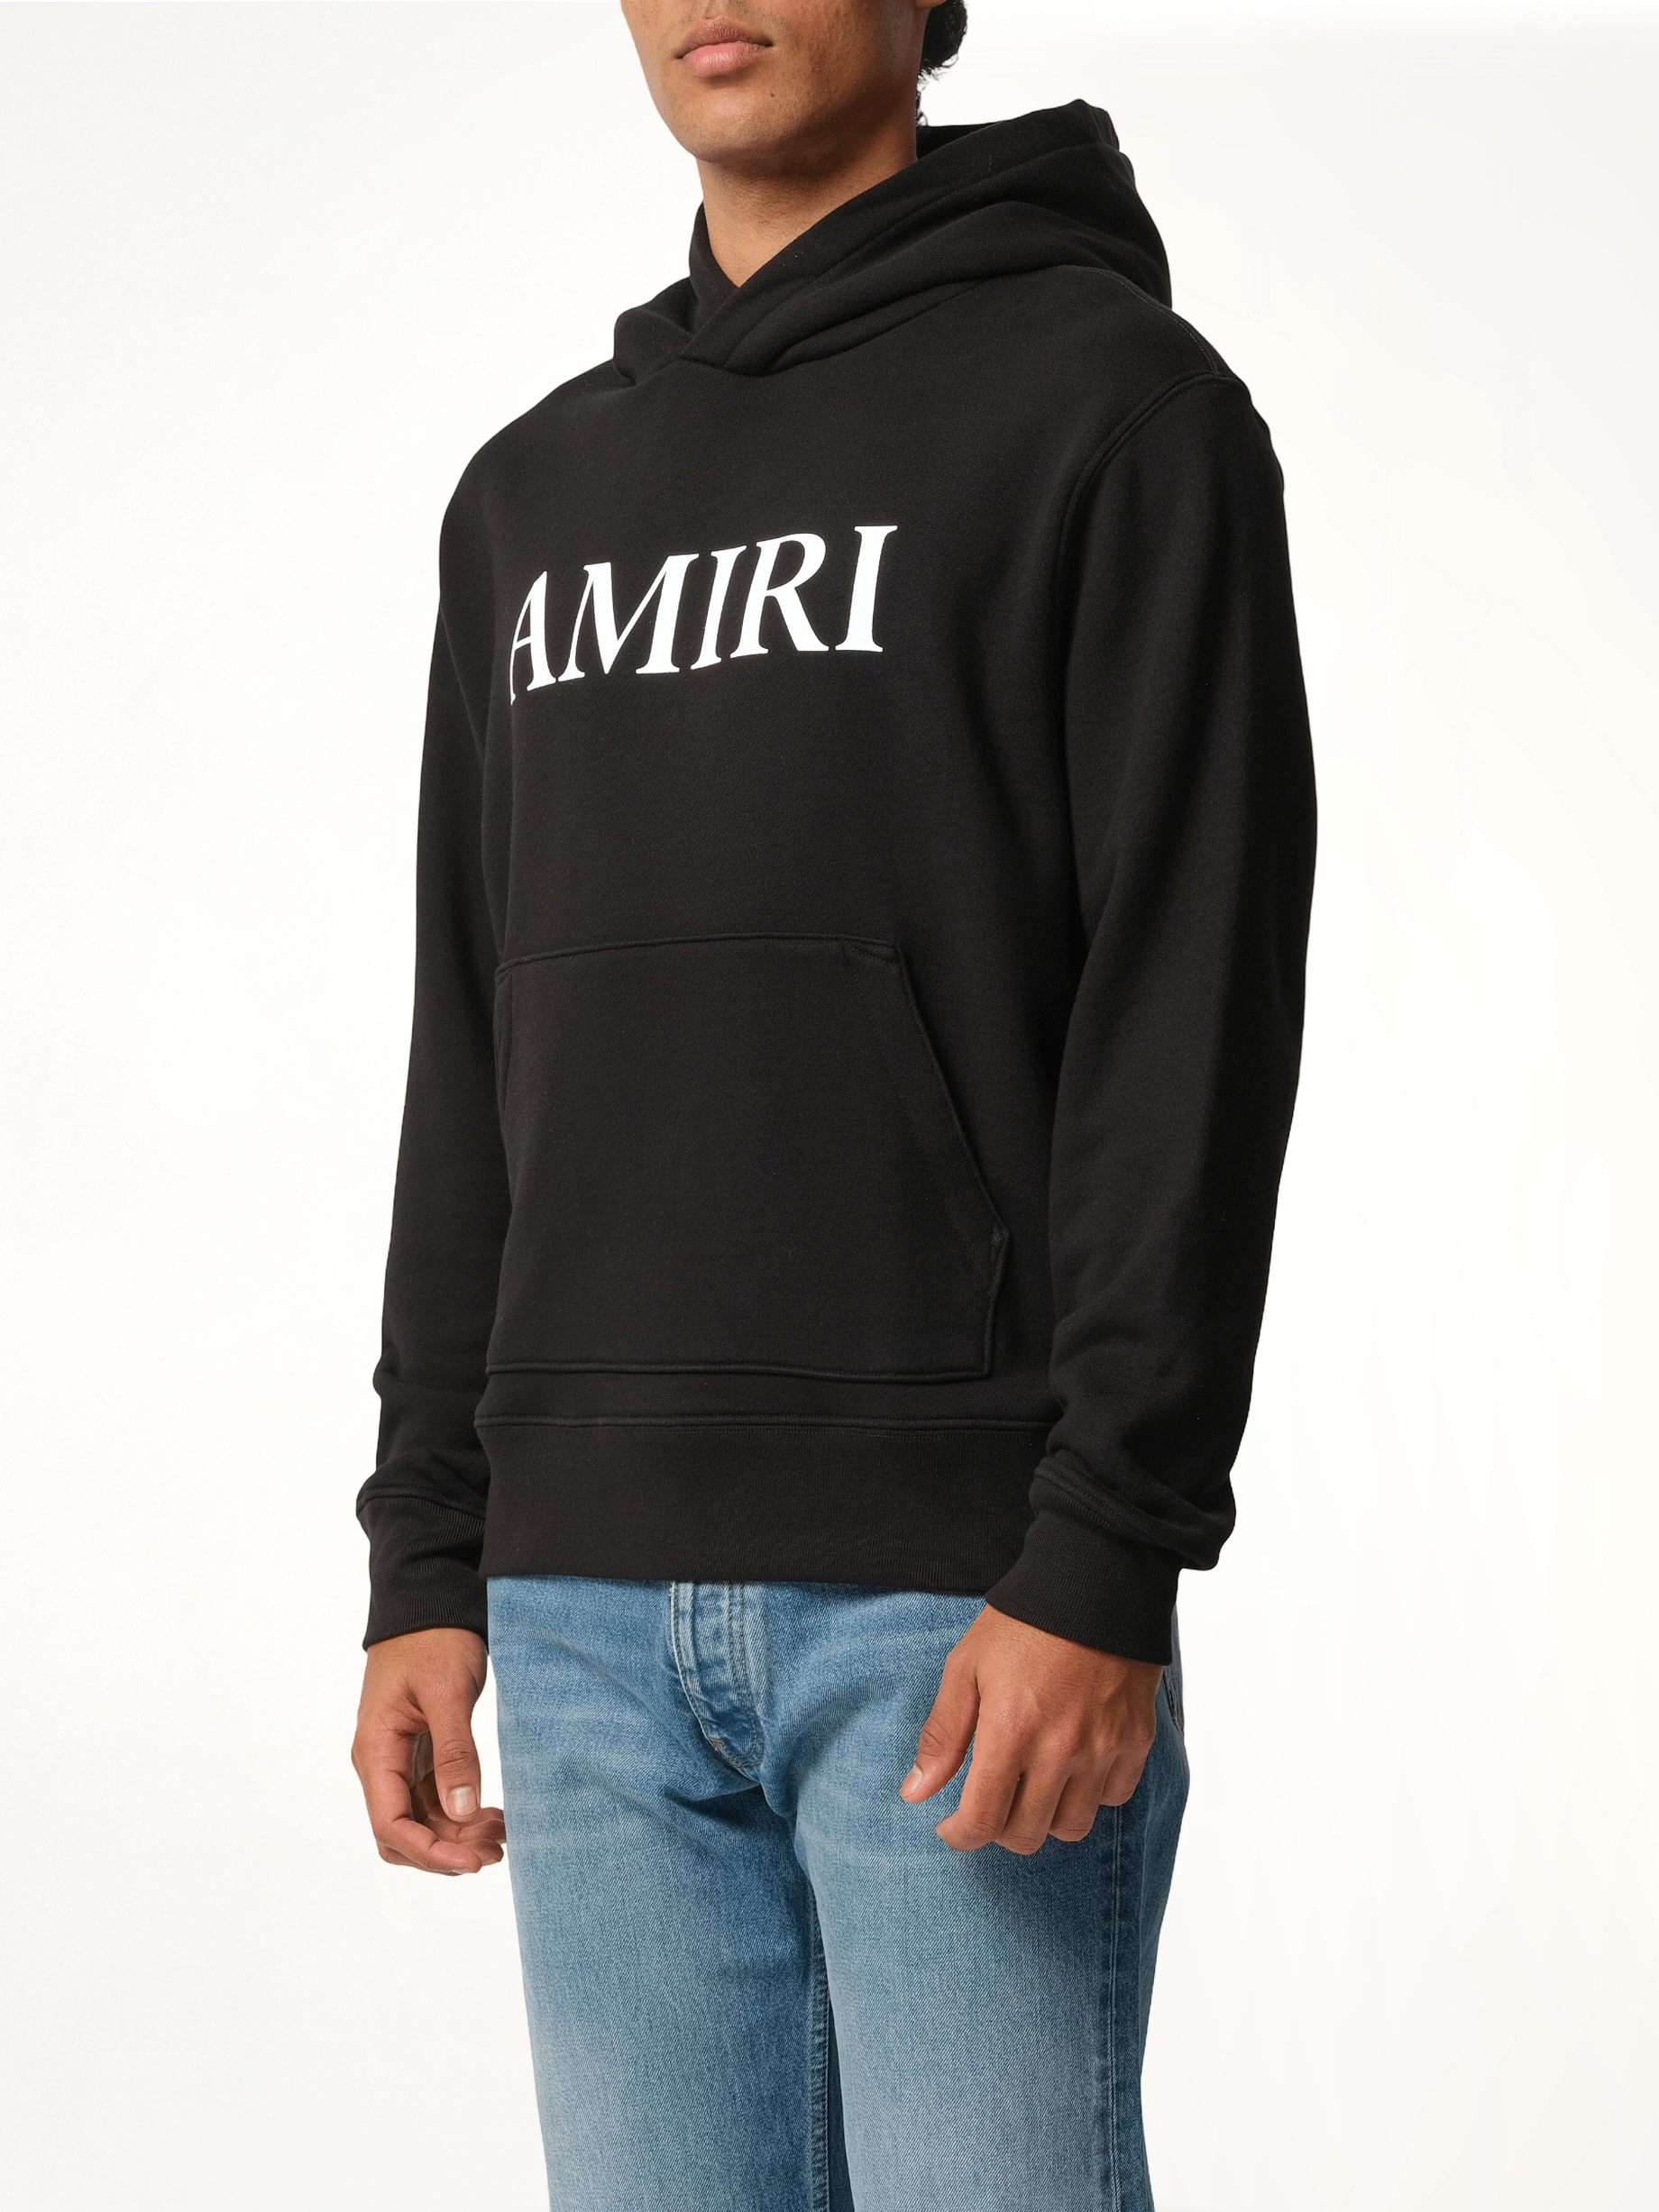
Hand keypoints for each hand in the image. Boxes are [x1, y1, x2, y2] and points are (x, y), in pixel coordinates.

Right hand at [351, 1627, 505, 1874]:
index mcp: (375, 1750)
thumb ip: (455, 1752)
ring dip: (457, 1835)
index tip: (472, 1861)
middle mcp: (380, 1762)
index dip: (429, 1852)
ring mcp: (398, 1759)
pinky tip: (491, 1815)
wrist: (429, 1601)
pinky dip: (459, 1813)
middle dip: (445, 1850)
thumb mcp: (447, 1692)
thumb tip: (462, 1811)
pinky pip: (433, 1799)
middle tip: (495, 1849)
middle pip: (402, 1833)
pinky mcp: (419, 1752)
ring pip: (420, 1820)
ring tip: (501, 1836)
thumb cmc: (433, 1639)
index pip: (389, 1825)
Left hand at [901, 1604, 1161, 1852]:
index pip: (983, 1821)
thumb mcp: (966, 1667)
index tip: (951, 1826)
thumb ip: (943, 1735)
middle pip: (1026, 1834)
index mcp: (1010, 1729)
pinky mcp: (1136, 1740)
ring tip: (1031, 1784)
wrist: (1096, 1583)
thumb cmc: (1023, 1624)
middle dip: (998, 1828)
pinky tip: (1073, 1765)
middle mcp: (1060, 1749)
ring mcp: (1103, 1748)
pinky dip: (1089, 1794)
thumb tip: (916, 1793)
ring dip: (1044, 1816)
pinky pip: (1112, 1798)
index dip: (960, 1835)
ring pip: (1072, 1826)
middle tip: (990, 1800)